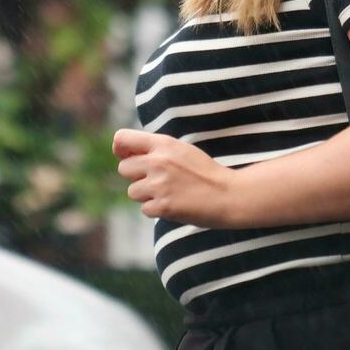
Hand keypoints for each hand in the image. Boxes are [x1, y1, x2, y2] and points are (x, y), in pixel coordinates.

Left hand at [113, 129, 235, 227]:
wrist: (229, 195)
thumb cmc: (205, 173)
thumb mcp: (182, 150)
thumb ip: (157, 150)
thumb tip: (126, 154)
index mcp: (163, 144)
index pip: (122, 139)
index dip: (120, 149)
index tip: (128, 157)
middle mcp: (158, 162)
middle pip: (123, 169)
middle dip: (136, 176)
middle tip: (157, 180)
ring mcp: (160, 185)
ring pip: (132, 191)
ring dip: (146, 195)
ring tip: (169, 193)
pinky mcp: (163, 206)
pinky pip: (145, 209)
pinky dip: (157, 210)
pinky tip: (175, 204)